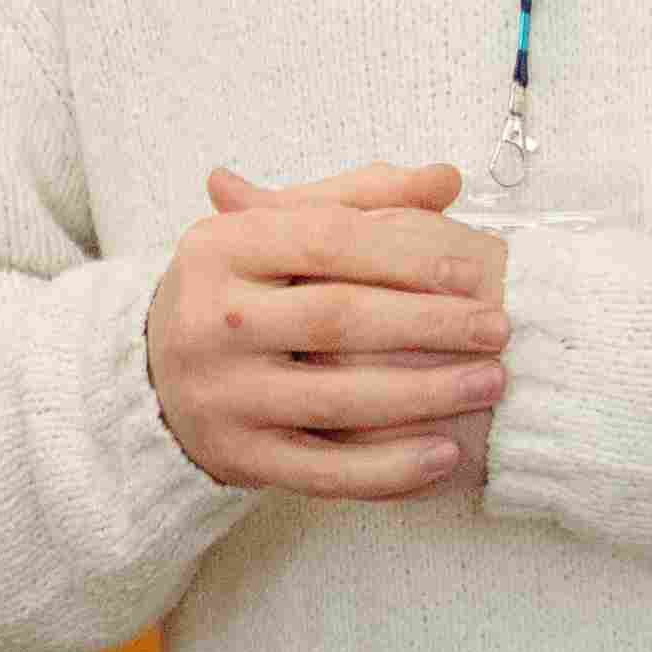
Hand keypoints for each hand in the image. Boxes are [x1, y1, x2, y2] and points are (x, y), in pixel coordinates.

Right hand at [148, 163, 508, 501]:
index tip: (472, 273)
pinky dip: (388, 470)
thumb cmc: (237, 291)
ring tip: (491, 382)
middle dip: (430, 324)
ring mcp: (222, 396)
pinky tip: (444, 456)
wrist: (153, 376)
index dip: (407, 254)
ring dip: (426, 395)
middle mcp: (212, 322)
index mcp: (220, 249)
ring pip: (338, 399)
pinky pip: (324, 471)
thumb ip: (357, 199)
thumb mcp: (273, 232)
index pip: (327, 242)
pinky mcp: (238, 458)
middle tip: (498, 327)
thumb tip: (447, 179)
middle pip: (339, 318)